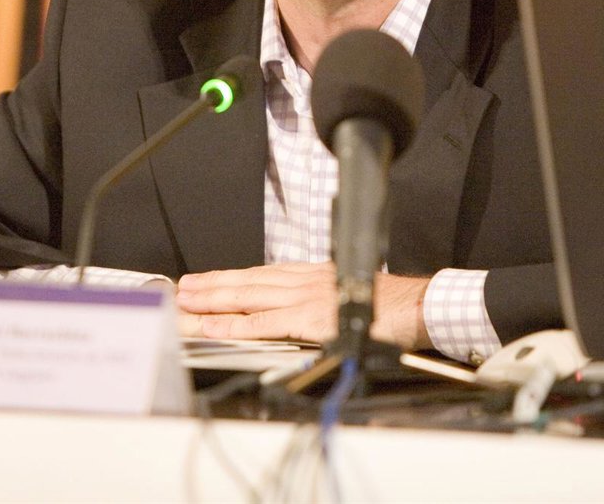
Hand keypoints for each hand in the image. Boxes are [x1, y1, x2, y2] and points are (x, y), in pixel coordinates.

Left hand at [175, 262, 432, 350]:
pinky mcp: (311, 318)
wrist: (421, 307)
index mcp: (316, 276)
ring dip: (213, 301)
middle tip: (182, 289)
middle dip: (212, 286)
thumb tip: (305, 316)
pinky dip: (235, 325)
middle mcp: (306, 280)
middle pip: (249, 282)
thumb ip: (325, 303)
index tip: (208, 281)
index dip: (232, 279)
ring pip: (248, 298)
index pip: (264, 276)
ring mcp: (307, 297)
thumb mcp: (352, 295)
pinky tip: (212, 328)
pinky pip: (263, 323)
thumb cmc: (394, 306)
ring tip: (186, 303)